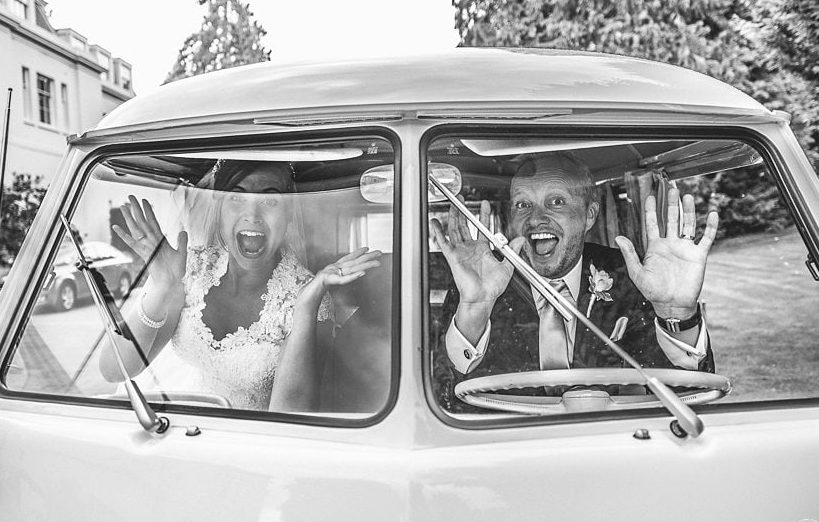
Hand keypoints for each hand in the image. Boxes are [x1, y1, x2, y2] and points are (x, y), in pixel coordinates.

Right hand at [113, 195, 187, 290]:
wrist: (171, 282)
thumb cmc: (176, 270)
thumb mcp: (182, 253)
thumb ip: (181, 241)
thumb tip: (183, 231)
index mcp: (160, 240)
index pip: (153, 221)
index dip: (149, 211)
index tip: (144, 201)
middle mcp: (152, 241)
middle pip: (142, 221)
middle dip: (136, 209)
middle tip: (130, 197)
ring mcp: (146, 247)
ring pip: (136, 229)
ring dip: (129, 217)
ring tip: (123, 206)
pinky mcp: (143, 254)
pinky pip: (132, 243)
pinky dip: (124, 235)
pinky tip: (116, 227)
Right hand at [299, 247, 382, 304]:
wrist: (305, 296)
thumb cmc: (316, 291)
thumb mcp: (328, 283)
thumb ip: (339, 279)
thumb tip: (354, 274)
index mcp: (334, 268)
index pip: (349, 259)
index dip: (358, 253)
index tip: (368, 248)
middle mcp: (333, 268)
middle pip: (353, 261)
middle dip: (367, 256)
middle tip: (380, 252)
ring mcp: (330, 273)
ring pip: (350, 268)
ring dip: (364, 264)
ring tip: (376, 262)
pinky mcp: (326, 280)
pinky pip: (342, 279)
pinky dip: (352, 276)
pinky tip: (362, 274)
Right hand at [430, 199, 523, 305]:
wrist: (482, 298)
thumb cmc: (493, 287)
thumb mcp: (507, 266)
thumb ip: (512, 251)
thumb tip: (521, 239)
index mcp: (483, 249)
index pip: (482, 227)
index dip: (484, 215)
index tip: (486, 204)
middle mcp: (470, 248)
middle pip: (465, 225)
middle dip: (463, 211)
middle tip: (462, 198)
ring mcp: (461, 252)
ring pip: (455, 229)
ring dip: (453, 216)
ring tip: (452, 203)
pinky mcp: (453, 257)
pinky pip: (444, 242)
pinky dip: (438, 232)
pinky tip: (435, 222)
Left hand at [614, 187, 718, 318]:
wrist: (671, 305)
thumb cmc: (652, 291)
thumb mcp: (637, 272)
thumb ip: (630, 254)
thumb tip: (618, 237)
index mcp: (654, 247)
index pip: (652, 224)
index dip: (650, 211)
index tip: (649, 196)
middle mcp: (670, 244)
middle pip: (670, 219)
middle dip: (670, 204)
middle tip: (671, 189)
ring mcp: (685, 248)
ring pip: (687, 224)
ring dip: (688, 211)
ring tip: (687, 196)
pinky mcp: (698, 255)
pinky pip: (706, 238)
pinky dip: (710, 227)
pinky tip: (712, 214)